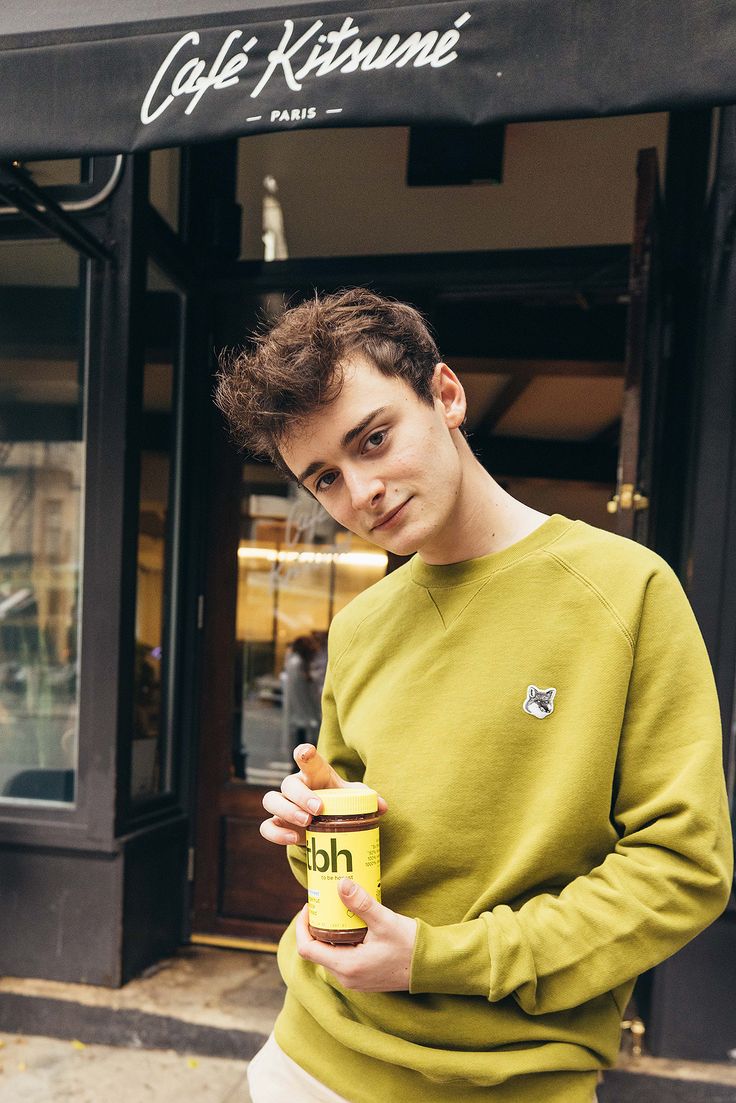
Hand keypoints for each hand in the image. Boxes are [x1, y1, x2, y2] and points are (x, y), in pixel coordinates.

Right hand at [260, 743, 387, 846]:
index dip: (304, 753)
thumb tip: (382, 806)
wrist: (325, 821)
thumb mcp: (353, 797)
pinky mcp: (277, 824)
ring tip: (307, 823)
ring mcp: (283, 804)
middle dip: (301, 795)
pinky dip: (277, 834)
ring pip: (271, 801)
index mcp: (314, 774)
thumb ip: (366, 799)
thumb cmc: (338, 802)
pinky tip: (293, 838)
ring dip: (288, 811)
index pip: (306, 758)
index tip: (306, 753)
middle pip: (288, 783)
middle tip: (318, 810)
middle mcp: (295, 786)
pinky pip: (266, 827)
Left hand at [295, 879, 416, 991]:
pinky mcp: (362, 977)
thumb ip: (361, 903)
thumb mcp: (384, 921)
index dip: (302, 926)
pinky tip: (352, 925)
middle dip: (317, 926)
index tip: (309, 906)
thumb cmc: (409, 945)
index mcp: (346, 966)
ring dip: (330, 933)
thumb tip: (341, 884)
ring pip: (330, 954)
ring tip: (338, 910)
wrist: (430, 967)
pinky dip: (341, 941)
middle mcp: (346, 977)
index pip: (307, 949)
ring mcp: (354, 980)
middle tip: (324, 903)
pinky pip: (342, 958)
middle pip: (317, 950)